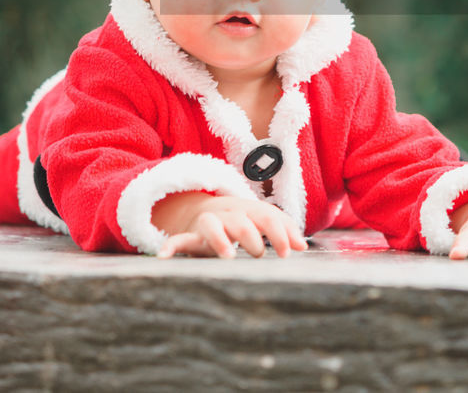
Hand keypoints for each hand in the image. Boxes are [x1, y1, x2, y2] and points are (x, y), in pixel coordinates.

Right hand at [153, 192, 307, 258]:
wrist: (204, 212)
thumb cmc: (241, 221)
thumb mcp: (261, 221)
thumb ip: (283, 230)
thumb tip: (303, 247)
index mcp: (249, 211)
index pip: (267, 216)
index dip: (280, 232)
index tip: (289, 253)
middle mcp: (228, 215)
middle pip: (241, 221)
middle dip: (251, 237)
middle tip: (259, 253)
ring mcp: (207, 224)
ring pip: (212, 226)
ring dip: (220, 239)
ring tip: (228, 256)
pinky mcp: (189, 236)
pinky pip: (177, 239)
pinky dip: (170, 246)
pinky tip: (164, 256)